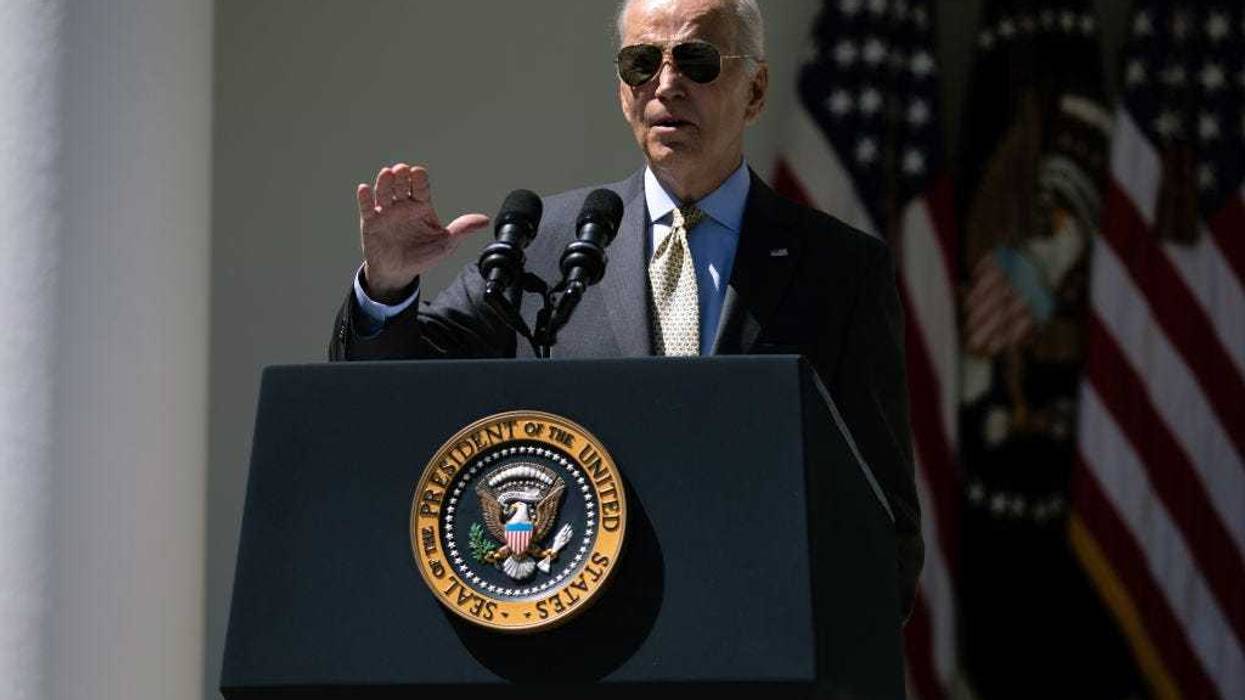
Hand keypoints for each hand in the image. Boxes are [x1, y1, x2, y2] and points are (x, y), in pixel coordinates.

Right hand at [357, 163, 489, 302]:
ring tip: (386, 174)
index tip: (418, 173)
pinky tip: (365, 189)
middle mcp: (403, 205)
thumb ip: (462, 230)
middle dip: (401, 176)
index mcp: (421, 206)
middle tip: (401, 170)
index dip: (419, 179)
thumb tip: (485, 220)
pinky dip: (365, 198)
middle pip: (401, 184)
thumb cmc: (423, 255)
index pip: (420, 187)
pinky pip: (366, 207)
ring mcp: (386, 212)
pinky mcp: (371, 222)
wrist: (399, 272)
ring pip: (384, 192)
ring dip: (384, 182)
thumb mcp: (445, 244)